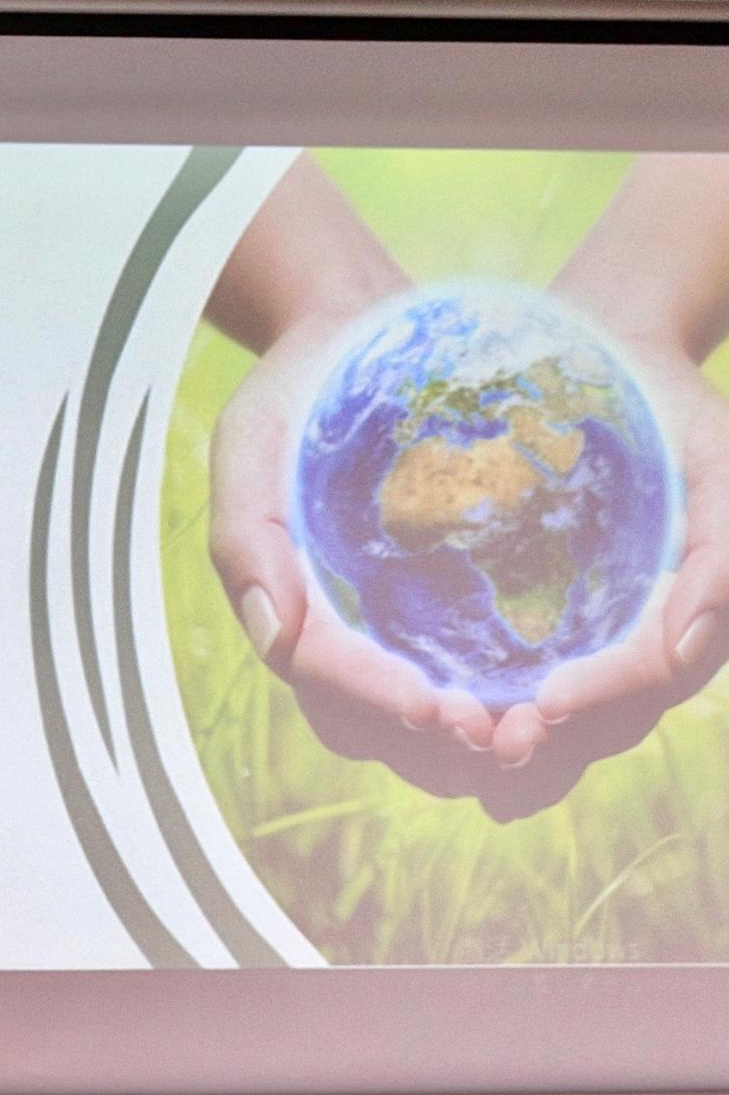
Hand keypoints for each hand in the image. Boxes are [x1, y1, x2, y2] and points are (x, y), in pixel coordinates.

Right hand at [208, 312, 504, 799]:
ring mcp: (394, 629)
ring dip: (482, 743)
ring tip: (539, 730)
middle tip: (503, 735)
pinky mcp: (450, 613)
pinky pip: (481, 681)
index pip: (324, 676)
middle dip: (438, 745)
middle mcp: (340, 633)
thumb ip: (247, 537)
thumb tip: (276, 634)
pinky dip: (517, 704)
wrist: (357, 339)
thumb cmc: (297, 392)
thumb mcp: (251, 443)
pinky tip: (562, 696)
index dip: (375, 699)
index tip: (432, 706)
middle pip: (380, 728)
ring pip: (430, 726)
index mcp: (287, 603)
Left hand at [474, 338, 728, 818]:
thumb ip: (722, 557)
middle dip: (527, 742)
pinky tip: (398, 692)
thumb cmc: (665, 410)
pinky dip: (435, 695)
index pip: (646, 681)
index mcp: (677, 619)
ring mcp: (556, 639)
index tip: (548, 701)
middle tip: (475, 732)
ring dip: (475, 734)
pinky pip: (467, 675)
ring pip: (519, 715)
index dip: (603, 699)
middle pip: (577, 726)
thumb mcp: (720, 463)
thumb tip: (681, 649)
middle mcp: (616, 644)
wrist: (592, 352)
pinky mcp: (493, 621)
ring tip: (434, 721)